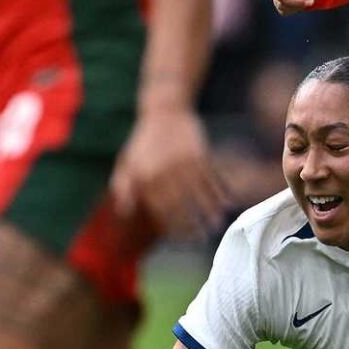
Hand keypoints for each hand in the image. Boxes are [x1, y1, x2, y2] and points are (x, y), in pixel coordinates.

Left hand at [110, 104, 229, 237]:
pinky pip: (212, 178)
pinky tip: (226, 203)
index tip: (180, 238)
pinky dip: (220, 192)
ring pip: (199, 195)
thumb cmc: (143, 141)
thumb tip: (124, 213)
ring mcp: (183, 162)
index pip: (159, 210)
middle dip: (192, 225)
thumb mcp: (127, 162)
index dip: (171, 226)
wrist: (164, 109)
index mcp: (145, 177)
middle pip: (181, 206)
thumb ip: (123, 187)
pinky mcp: (200, 153)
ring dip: (209, 212)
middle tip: (201, 239)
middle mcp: (164, 172)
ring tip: (216, 225)